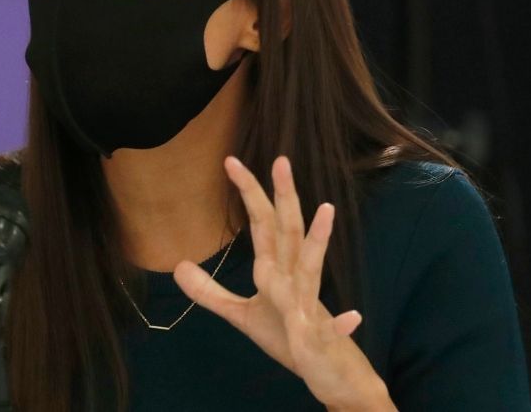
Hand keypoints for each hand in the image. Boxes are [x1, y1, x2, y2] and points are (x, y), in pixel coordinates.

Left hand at [173, 156, 394, 410]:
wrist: (328, 370)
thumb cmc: (289, 335)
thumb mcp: (242, 313)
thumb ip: (210, 291)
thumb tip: (177, 266)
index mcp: (276, 269)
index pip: (261, 224)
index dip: (248, 193)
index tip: (231, 162)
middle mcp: (295, 278)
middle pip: (289, 232)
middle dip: (285, 197)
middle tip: (281, 160)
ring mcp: (311, 305)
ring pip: (313, 269)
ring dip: (320, 242)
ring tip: (327, 210)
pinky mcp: (321, 337)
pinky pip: (330, 330)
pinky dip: (341, 323)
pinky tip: (353, 317)